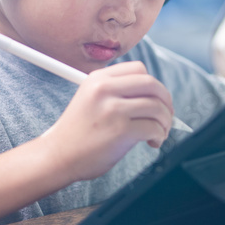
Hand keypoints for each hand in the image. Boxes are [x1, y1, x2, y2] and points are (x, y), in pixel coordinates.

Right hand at [44, 61, 174, 181]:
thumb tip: (155, 96)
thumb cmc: (78, 132)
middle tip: (166, 116)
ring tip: (159, 133)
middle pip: (152, 84)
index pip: (139, 69)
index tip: (156, 99)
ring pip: (157, 107)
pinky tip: (152, 142)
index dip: (153, 85)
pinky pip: (154, 127)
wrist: (58, 156)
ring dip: (165, 122)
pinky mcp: (120, 130)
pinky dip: (159, 136)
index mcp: (98, 78)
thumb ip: (117, 91)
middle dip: (166, 102)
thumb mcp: (91, 98)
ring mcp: (113, 109)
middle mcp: (105, 89)